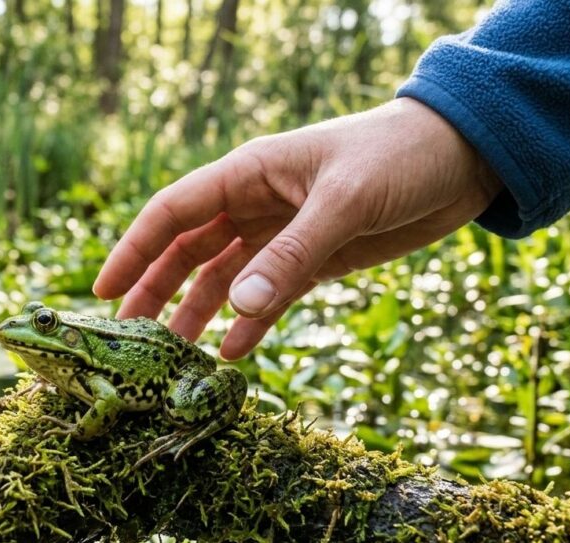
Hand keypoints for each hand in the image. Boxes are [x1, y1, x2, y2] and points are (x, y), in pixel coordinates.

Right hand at [93, 98, 503, 359]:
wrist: (466, 159)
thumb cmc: (401, 157)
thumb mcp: (345, 201)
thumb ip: (291, 256)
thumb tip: (236, 311)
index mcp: (248, 174)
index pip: (172, 213)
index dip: (133, 251)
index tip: (103, 294)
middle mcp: (255, 204)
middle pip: (187, 251)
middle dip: (155, 292)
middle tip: (127, 340)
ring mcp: (282, 235)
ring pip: (222, 279)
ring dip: (196, 314)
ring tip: (171, 358)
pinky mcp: (313, 261)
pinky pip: (268, 298)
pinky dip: (248, 326)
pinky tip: (230, 355)